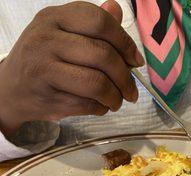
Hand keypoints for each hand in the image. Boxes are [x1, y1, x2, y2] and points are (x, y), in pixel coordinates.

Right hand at [0, 1, 143, 137]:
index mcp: (53, 18)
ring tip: (118, 101)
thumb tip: (117, 10)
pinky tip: (101, 106)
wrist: (10, 89)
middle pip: (102, 55)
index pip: (99, 22)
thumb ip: (89, 24)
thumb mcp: (60, 33)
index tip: (135, 60)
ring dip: (116, 96)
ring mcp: (45, 69)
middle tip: (132, 90)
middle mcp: (46, 40)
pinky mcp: (48, 97)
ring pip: (97, 83)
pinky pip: (88, 104)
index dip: (125, 42)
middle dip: (125, 77)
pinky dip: (102, 108)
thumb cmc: (43, 60)